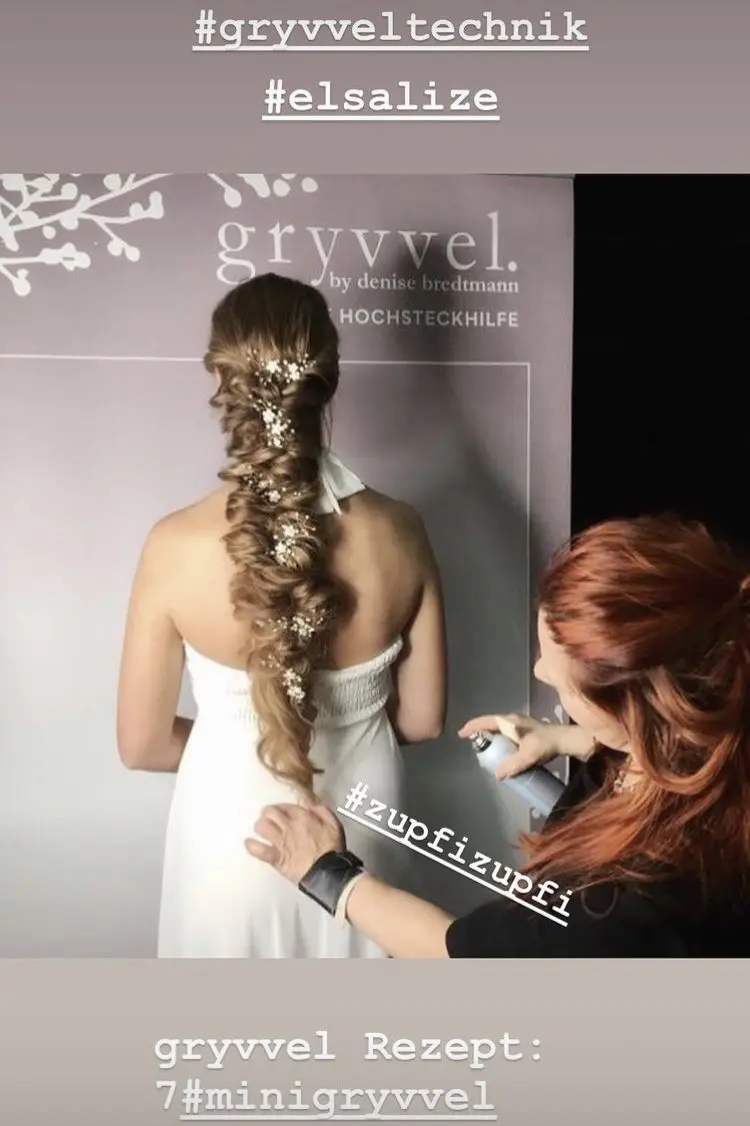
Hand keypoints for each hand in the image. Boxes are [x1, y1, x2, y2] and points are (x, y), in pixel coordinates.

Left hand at [246, 803, 344, 883]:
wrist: (328, 872)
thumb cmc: (332, 850)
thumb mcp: (335, 824)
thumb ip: (322, 811)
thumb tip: (311, 806)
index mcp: (303, 817)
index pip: (285, 806)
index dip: (281, 808)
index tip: (281, 812)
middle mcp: (289, 826)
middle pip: (269, 812)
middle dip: (267, 814)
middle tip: (267, 818)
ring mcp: (281, 842)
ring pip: (262, 827)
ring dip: (259, 826)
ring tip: (260, 829)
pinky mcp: (276, 858)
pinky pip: (259, 850)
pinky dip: (252, 846)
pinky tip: (249, 843)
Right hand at [458, 712, 595, 778]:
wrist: (565, 740)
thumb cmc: (546, 744)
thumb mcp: (529, 756)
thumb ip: (513, 765)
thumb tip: (497, 775)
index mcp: (510, 722)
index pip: (485, 721)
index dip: (472, 727)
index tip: (461, 734)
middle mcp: (512, 720)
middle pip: (490, 724)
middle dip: (480, 733)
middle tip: (474, 746)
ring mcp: (518, 724)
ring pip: (498, 729)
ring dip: (490, 737)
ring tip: (486, 751)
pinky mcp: (524, 730)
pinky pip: (505, 733)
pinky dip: (499, 740)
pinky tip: (502, 751)